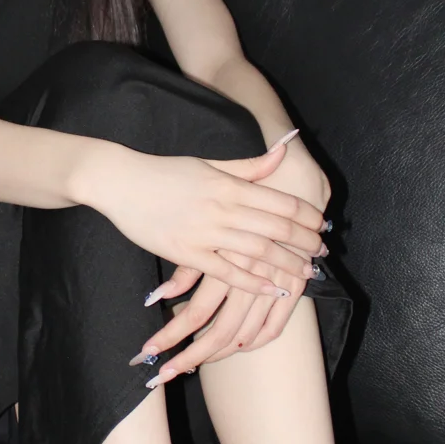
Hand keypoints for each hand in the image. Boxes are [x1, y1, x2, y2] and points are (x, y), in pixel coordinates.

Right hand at [133, 135, 334, 372]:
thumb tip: (283, 152)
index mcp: (231, 184)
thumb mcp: (210, 162)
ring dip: (288, 265)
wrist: (121, 182)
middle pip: (278, 230)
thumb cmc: (166, 171)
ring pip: (259, 252)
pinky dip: (254, 283)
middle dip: (306, 244)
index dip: (308, 217)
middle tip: (323, 253)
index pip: (283, 203)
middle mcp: (223, 208)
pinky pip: (227, 273)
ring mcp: (205, 232)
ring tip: (307, 273)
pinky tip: (273, 290)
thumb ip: (249, 166)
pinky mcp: (187, 253)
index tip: (322, 226)